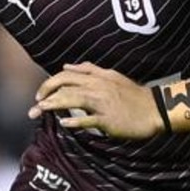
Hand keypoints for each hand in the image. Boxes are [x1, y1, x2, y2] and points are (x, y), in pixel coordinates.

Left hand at [28, 62, 161, 139]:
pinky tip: (63, 124)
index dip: (50, 83)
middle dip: (46, 93)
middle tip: (35, 105)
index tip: (41, 94)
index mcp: (98, 77)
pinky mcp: (108, 119)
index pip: (67, 75)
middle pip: (65, 85)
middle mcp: (98, 87)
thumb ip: (90, 70)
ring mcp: (103, 103)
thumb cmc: (133, 95)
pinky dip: (74, 121)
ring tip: (40, 111)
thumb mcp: (111, 76)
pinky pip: (88, 119)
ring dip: (53, 105)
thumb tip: (67, 66)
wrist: (154, 109)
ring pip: (72, 99)